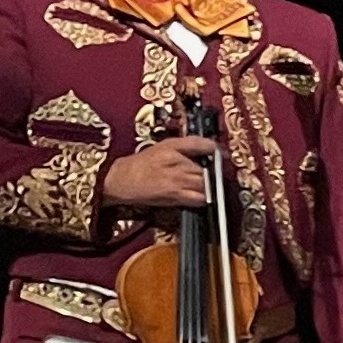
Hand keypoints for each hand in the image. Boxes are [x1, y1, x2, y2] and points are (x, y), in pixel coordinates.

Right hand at [102, 135, 218, 209]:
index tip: (221, 153)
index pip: (201, 144)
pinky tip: (203, 196)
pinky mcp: (174, 196)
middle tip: (218, 174)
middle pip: (207, 168)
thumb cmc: (141, 164)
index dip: (215, 149)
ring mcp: (176, 180)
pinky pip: (198, 198)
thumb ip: (187, 147)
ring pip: (205, 183)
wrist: (121, 180)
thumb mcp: (163, 147)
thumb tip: (211, 149)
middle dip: (215, 172)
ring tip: (211, 186)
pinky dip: (204, 198)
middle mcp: (175, 162)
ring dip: (211, 186)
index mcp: (171, 147)